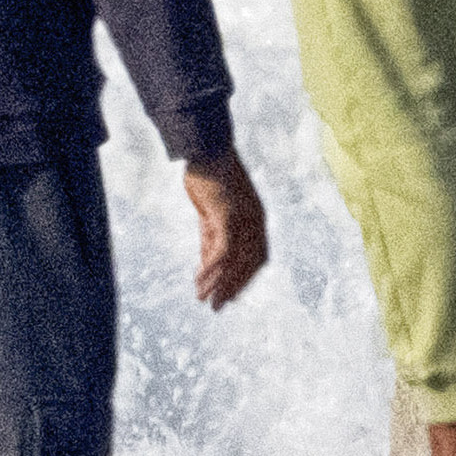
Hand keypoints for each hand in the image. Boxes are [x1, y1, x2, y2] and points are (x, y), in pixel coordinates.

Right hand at [183, 157, 268, 311]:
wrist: (207, 148)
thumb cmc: (209, 175)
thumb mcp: (212, 210)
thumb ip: (211, 235)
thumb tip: (207, 261)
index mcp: (256, 220)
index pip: (256, 258)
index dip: (243, 279)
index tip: (229, 296)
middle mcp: (255, 223)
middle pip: (248, 265)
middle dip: (233, 288)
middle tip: (218, 308)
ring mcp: (243, 220)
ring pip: (235, 261)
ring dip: (220, 284)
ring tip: (207, 302)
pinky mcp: (227, 216)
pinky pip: (221, 250)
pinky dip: (212, 268)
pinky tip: (199, 281)